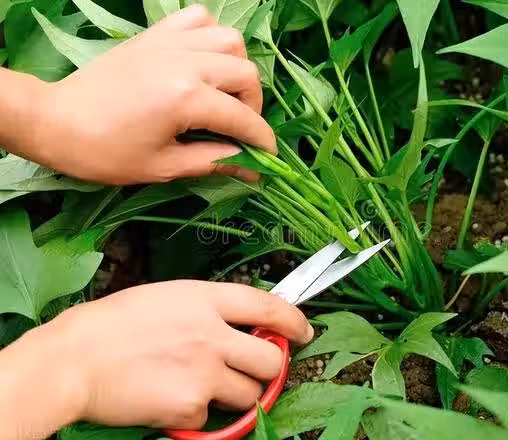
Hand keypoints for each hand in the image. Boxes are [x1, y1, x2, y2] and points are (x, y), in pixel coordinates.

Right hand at [0, 281, 312, 439]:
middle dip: (270, 369)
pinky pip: (210, 418)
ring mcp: (204, 372)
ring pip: (250, 395)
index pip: (268, 306)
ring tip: (202, 386)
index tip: (303, 331)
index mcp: (205, 299)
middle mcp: (213, 334)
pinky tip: (170, 399)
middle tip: (255, 370)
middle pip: (272, 360)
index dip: (293, 320)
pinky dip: (197, 414)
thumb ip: (208, 309)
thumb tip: (240, 325)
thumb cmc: (111, 324)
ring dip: (236, 396)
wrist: (73, 359)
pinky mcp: (190, 406)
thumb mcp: (167, 298)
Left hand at [7, 5, 274, 184]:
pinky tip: (203, 61)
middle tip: (238, 130)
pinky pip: (197, 19)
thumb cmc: (105, 152)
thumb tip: (250, 168)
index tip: (268, 159)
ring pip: (229, 40)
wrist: (55, 122)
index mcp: (185, 98)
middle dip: (252, 106)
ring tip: (223, 93)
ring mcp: (169, 43)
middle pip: (245, 73)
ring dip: (237, 68)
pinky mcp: (154, 35)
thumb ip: (212, 161)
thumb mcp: (163, 166)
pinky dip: (210, 36)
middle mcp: (184, 62)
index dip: (261, 141)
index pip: (242, 118)